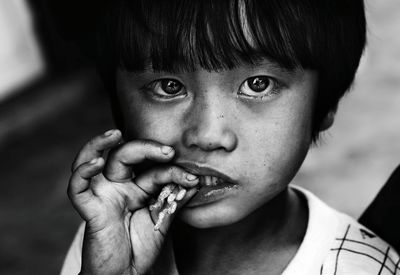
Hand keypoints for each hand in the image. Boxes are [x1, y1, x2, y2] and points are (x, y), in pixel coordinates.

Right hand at [67, 130, 198, 274]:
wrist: (126, 273)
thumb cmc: (141, 246)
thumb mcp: (163, 219)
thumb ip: (175, 199)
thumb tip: (195, 181)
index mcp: (137, 187)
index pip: (153, 169)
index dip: (173, 170)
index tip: (192, 179)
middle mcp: (119, 186)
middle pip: (125, 155)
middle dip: (145, 148)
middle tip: (168, 151)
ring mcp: (103, 195)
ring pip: (94, 160)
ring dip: (100, 144)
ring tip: (115, 134)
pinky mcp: (90, 209)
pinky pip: (77, 189)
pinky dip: (81, 173)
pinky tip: (95, 162)